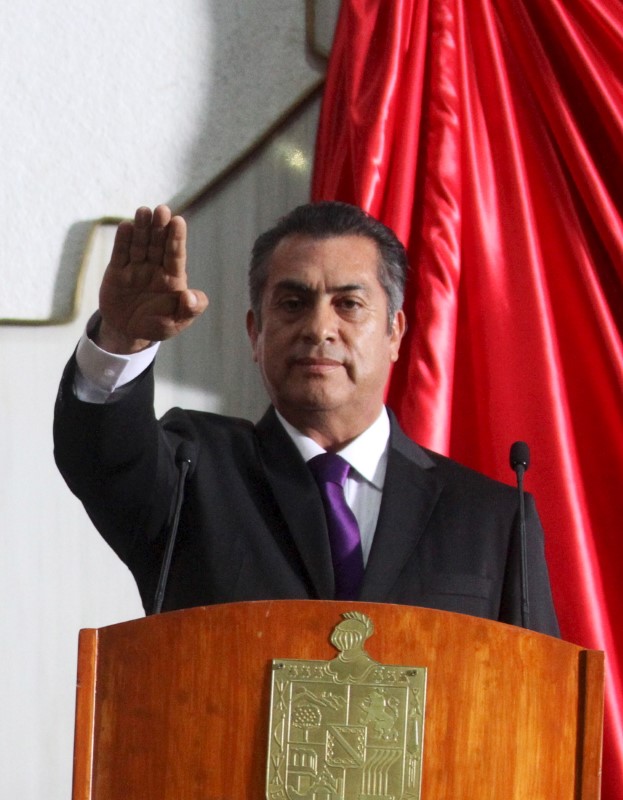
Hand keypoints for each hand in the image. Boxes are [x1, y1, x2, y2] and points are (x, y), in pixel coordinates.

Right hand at [97, 205, 207, 352]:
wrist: (129, 332)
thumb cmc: (158, 325)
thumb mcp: (176, 323)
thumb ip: (189, 310)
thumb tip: (190, 296)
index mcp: (173, 278)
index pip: (176, 254)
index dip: (176, 238)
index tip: (178, 221)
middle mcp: (155, 268)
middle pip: (158, 243)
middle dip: (160, 227)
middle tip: (162, 210)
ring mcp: (136, 267)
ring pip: (139, 244)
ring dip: (141, 228)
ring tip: (144, 211)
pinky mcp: (117, 271)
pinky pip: (120, 254)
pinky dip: (122, 240)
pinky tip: (126, 226)